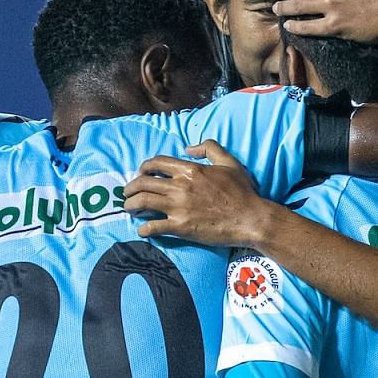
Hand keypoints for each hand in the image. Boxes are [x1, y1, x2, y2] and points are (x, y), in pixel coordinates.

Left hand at [125, 141, 279, 247]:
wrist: (250, 218)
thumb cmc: (242, 191)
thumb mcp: (229, 162)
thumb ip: (209, 148)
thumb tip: (189, 148)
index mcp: (190, 170)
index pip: (157, 163)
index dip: (144, 167)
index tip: (140, 172)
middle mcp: (180, 186)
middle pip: (144, 182)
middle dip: (131, 187)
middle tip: (128, 193)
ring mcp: (179, 207)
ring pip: (143, 201)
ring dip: (131, 205)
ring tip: (128, 208)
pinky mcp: (181, 227)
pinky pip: (154, 227)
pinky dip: (144, 229)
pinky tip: (142, 230)